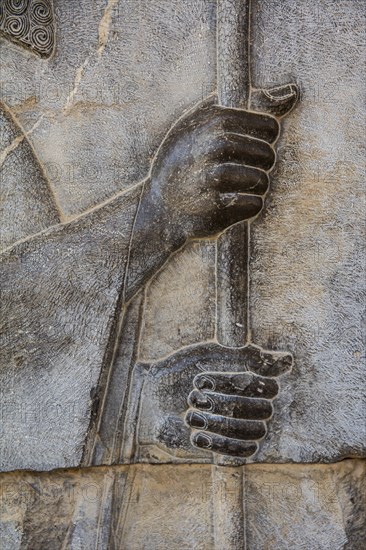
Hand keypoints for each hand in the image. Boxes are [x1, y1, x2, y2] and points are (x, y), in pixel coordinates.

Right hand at [142, 85, 297, 240]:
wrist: (160, 205)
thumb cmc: (187, 158)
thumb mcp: (208, 121)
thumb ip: (252, 105)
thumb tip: (293, 93)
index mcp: (216, 120)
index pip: (270, 128)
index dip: (261, 141)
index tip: (244, 148)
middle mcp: (215, 146)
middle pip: (268, 156)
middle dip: (257, 167)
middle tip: (233, 172)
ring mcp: (215, 178)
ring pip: (263, 181)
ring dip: (252, 188)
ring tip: (229, 189)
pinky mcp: (217, 208)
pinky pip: (255, 204)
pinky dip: (246, 207)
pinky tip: (227, 204)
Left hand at [185, 344, 291, 456]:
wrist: (151, 398)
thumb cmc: (182, 370)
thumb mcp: (212, 355)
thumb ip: (249, 357)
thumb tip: (288, 361)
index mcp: (254, 379)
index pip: (269, 387)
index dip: (234, 385)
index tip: (201, 380)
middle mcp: (255, 403)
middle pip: (263, 411)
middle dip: (225, 404)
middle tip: (193, 395)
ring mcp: (244, 426)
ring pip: (253, 433)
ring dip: (218, 423)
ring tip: (191, 414)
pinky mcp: (231, 447)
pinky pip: (243, 452)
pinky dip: (217, 444)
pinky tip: (196, 434)